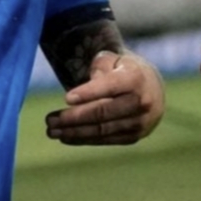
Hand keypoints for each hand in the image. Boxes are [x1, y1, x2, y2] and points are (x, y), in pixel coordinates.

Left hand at [44, 51, 165, 144]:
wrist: (151, 89)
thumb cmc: (122, 71)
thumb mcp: (112, 60)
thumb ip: (97, 68)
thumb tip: (78, 97)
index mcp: (136, 78)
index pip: (109, 86)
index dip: (88, 93)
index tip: (66, 98)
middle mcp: (142, 102)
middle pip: (103, 113)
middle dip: (74, 118)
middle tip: (50, 120)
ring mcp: (140, 123)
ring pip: (102, 130)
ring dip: (74, 132)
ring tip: (51, 130)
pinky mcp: (134, 137)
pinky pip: (105, 140)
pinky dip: (84, 139)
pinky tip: (65, 136)